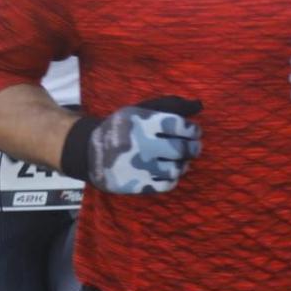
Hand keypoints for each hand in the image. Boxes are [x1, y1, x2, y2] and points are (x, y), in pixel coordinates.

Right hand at [63, 97, 202, 194]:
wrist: (90, 152)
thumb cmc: (123, 128)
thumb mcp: (141, 110)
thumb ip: (171, 105)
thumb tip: (199, 105)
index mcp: (143, 123)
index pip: (179, 126)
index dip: (192, 130)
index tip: (192, 131)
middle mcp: (142, 145)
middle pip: (181, 149)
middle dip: (194, 148)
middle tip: (193, 147)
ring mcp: (139, 167)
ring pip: (177, 169)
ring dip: (183, 164)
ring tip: (179, 160)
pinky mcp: (137, 185)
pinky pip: (167, 185)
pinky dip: (172, 178)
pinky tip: (168, 171)